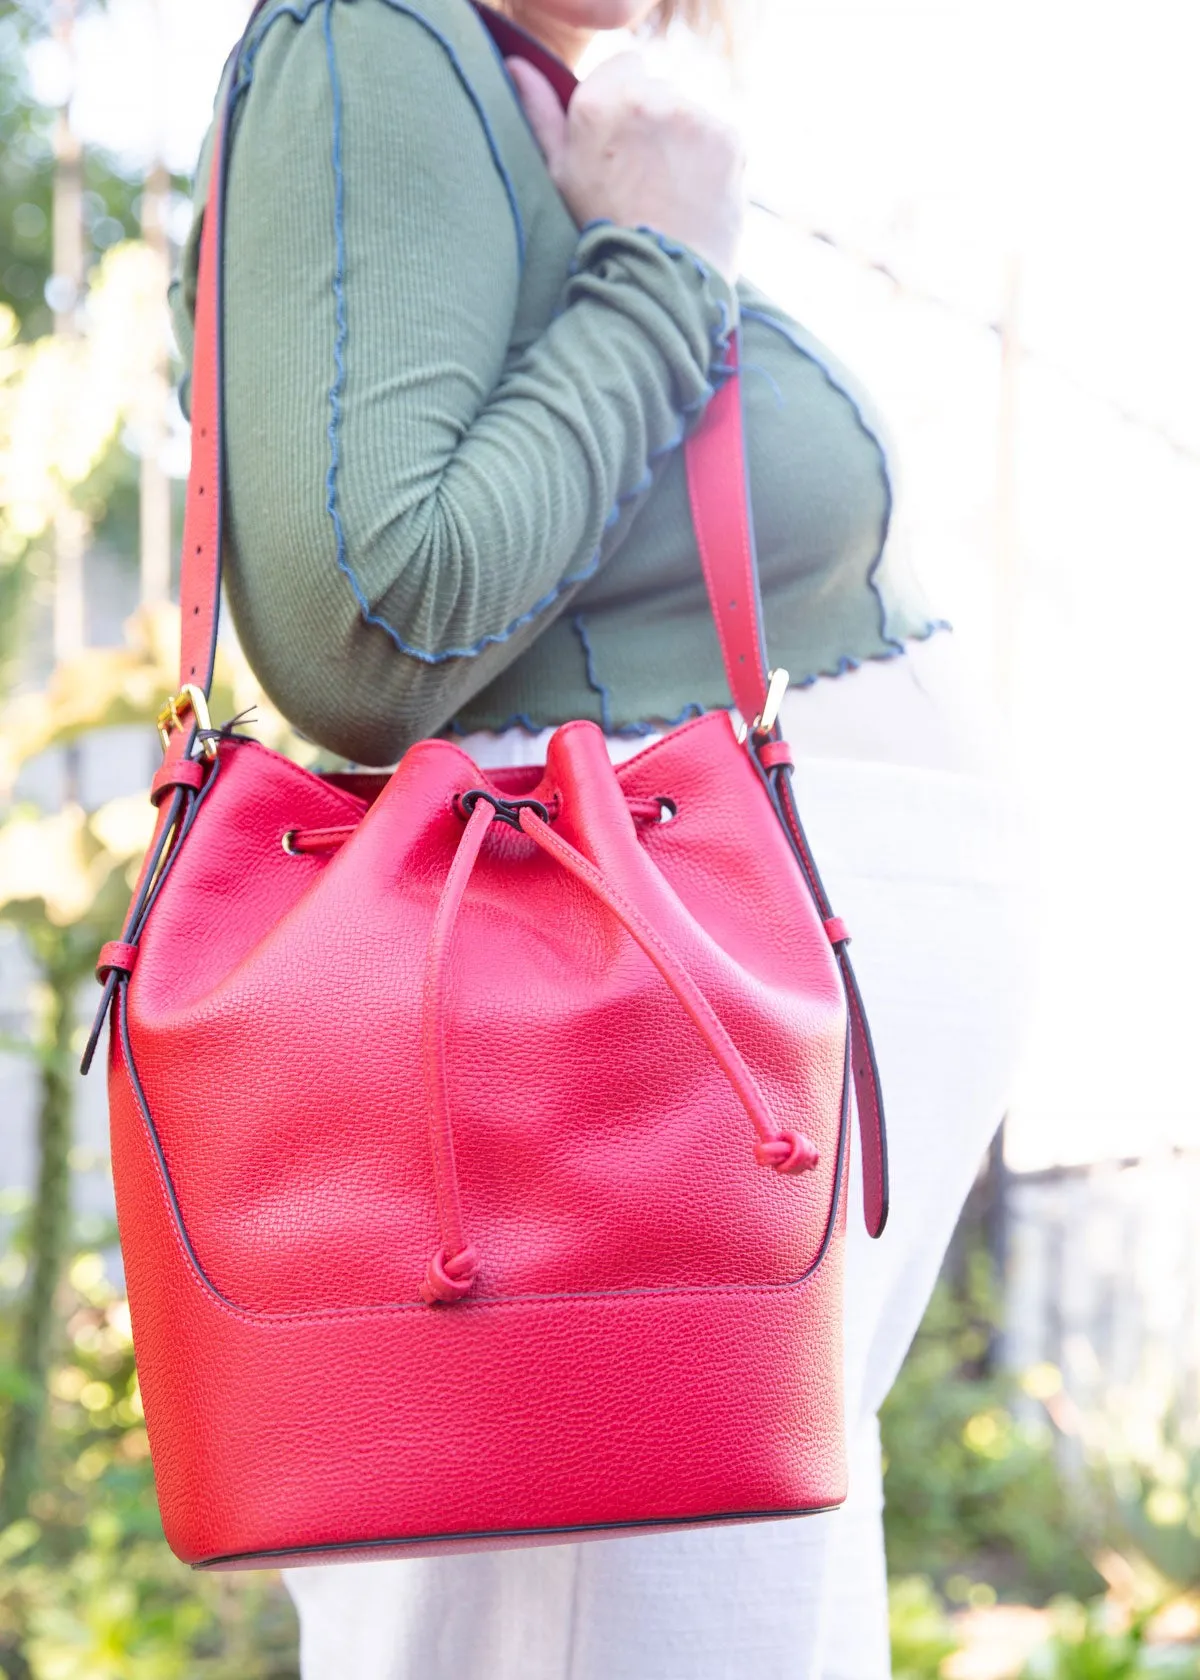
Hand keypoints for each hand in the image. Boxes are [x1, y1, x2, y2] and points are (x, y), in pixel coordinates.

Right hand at [508, 51, 744, 284]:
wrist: (659, 280)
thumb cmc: (602, 232)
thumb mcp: (559, 175)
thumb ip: (540, 113)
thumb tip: (516, 65)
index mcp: (598, 102)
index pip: (624, 66)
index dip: (623, 102)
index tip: (621, 139)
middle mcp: (647, 98)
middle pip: (658, 87)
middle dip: (653, 117)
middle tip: (645, 171)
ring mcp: (692, 115)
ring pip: (689, 109)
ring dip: (683, 137)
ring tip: (670, 187)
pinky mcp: (728, 137)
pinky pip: (718, 133)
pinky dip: (710, 157)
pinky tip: (694, 191)